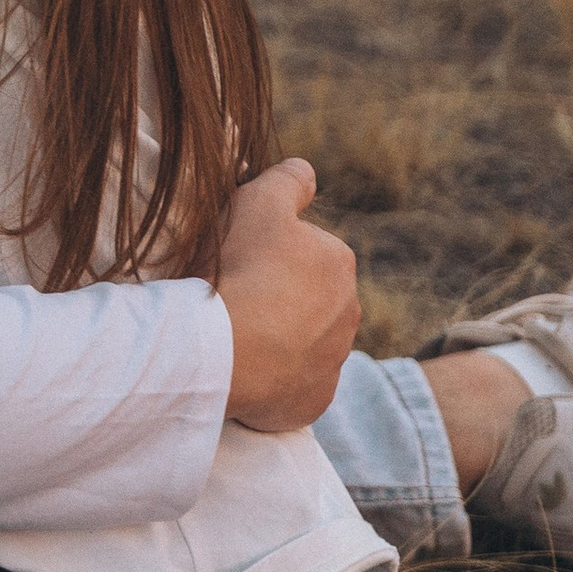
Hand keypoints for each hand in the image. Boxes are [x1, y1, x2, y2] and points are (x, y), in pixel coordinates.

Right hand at [216, 158, 360, 434]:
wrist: (223, 349)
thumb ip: (286, 180)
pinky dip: (274, 379)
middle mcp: (348, 313)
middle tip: (234, 298)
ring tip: (235, 335)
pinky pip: (294, 386)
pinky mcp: (313, 401)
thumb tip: (304, 170)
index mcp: (338, 263)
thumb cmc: (238, 269)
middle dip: (278, 297)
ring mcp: (333, 362)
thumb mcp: (257, 201)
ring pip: (302, 342)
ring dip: (276, 338)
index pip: (304, 251)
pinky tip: (244, 370)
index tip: (238, 261)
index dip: (267, 252)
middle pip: (307, 298)